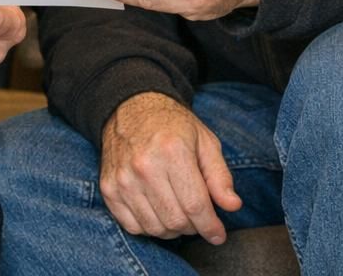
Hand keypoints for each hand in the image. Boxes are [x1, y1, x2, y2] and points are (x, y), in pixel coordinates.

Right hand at [100, 92, 240, 243]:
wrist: (131, 109)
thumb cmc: (173, 126)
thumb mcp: (205, 141)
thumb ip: (220, 176)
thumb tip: (233, 206)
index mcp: (172, 151)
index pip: (195, 205)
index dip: (210, 226)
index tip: (218, 235)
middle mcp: (144, 166)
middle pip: (175, 220)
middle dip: (193, 227)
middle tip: (199, 218)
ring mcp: (123, 179)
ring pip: (155, 228)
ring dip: (172, 230)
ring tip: (180, 213)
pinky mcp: (109, 189)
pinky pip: (133, 227)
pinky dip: (150, 227)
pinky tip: (159, 212)